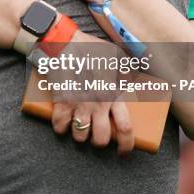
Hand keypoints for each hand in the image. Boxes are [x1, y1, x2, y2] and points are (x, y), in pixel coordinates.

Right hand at [46, 29, 134, 154]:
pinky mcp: (60, 102)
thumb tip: (135, 80)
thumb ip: (127, 70)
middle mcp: (97, 104)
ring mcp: (77, 105)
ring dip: (80, 136)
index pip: (125, 129)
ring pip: (80, 136)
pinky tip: (63, 122)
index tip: (124, 151)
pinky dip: (60, 128)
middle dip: (100, 142)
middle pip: (101, 139)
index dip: (126, 145)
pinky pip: (59, 126)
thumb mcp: (116, 55)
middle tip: (98, 136)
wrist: (64, 42)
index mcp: (113, 94)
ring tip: (80, 128)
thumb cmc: (91, 47)